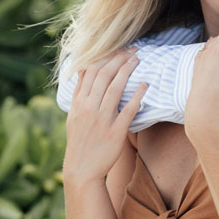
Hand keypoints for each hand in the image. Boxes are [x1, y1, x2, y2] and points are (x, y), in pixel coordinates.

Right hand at [63, 50, 147, 185]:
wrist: (82, 169)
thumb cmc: (79, 141)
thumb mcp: (73, 115)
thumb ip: (79, 93)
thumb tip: (84, 70)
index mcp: (78, 103)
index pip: (91, 71)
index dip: (105, 57)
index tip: (118, 49)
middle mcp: (89, 108)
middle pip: (104, 75)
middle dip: (119, 59)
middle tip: (132, 50)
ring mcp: (102, 119)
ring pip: (115, 88)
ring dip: (128, 70)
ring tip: (138, 59)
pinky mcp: (115, 132)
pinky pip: (128, 110)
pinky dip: (137, 95)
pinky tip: (145, 85)